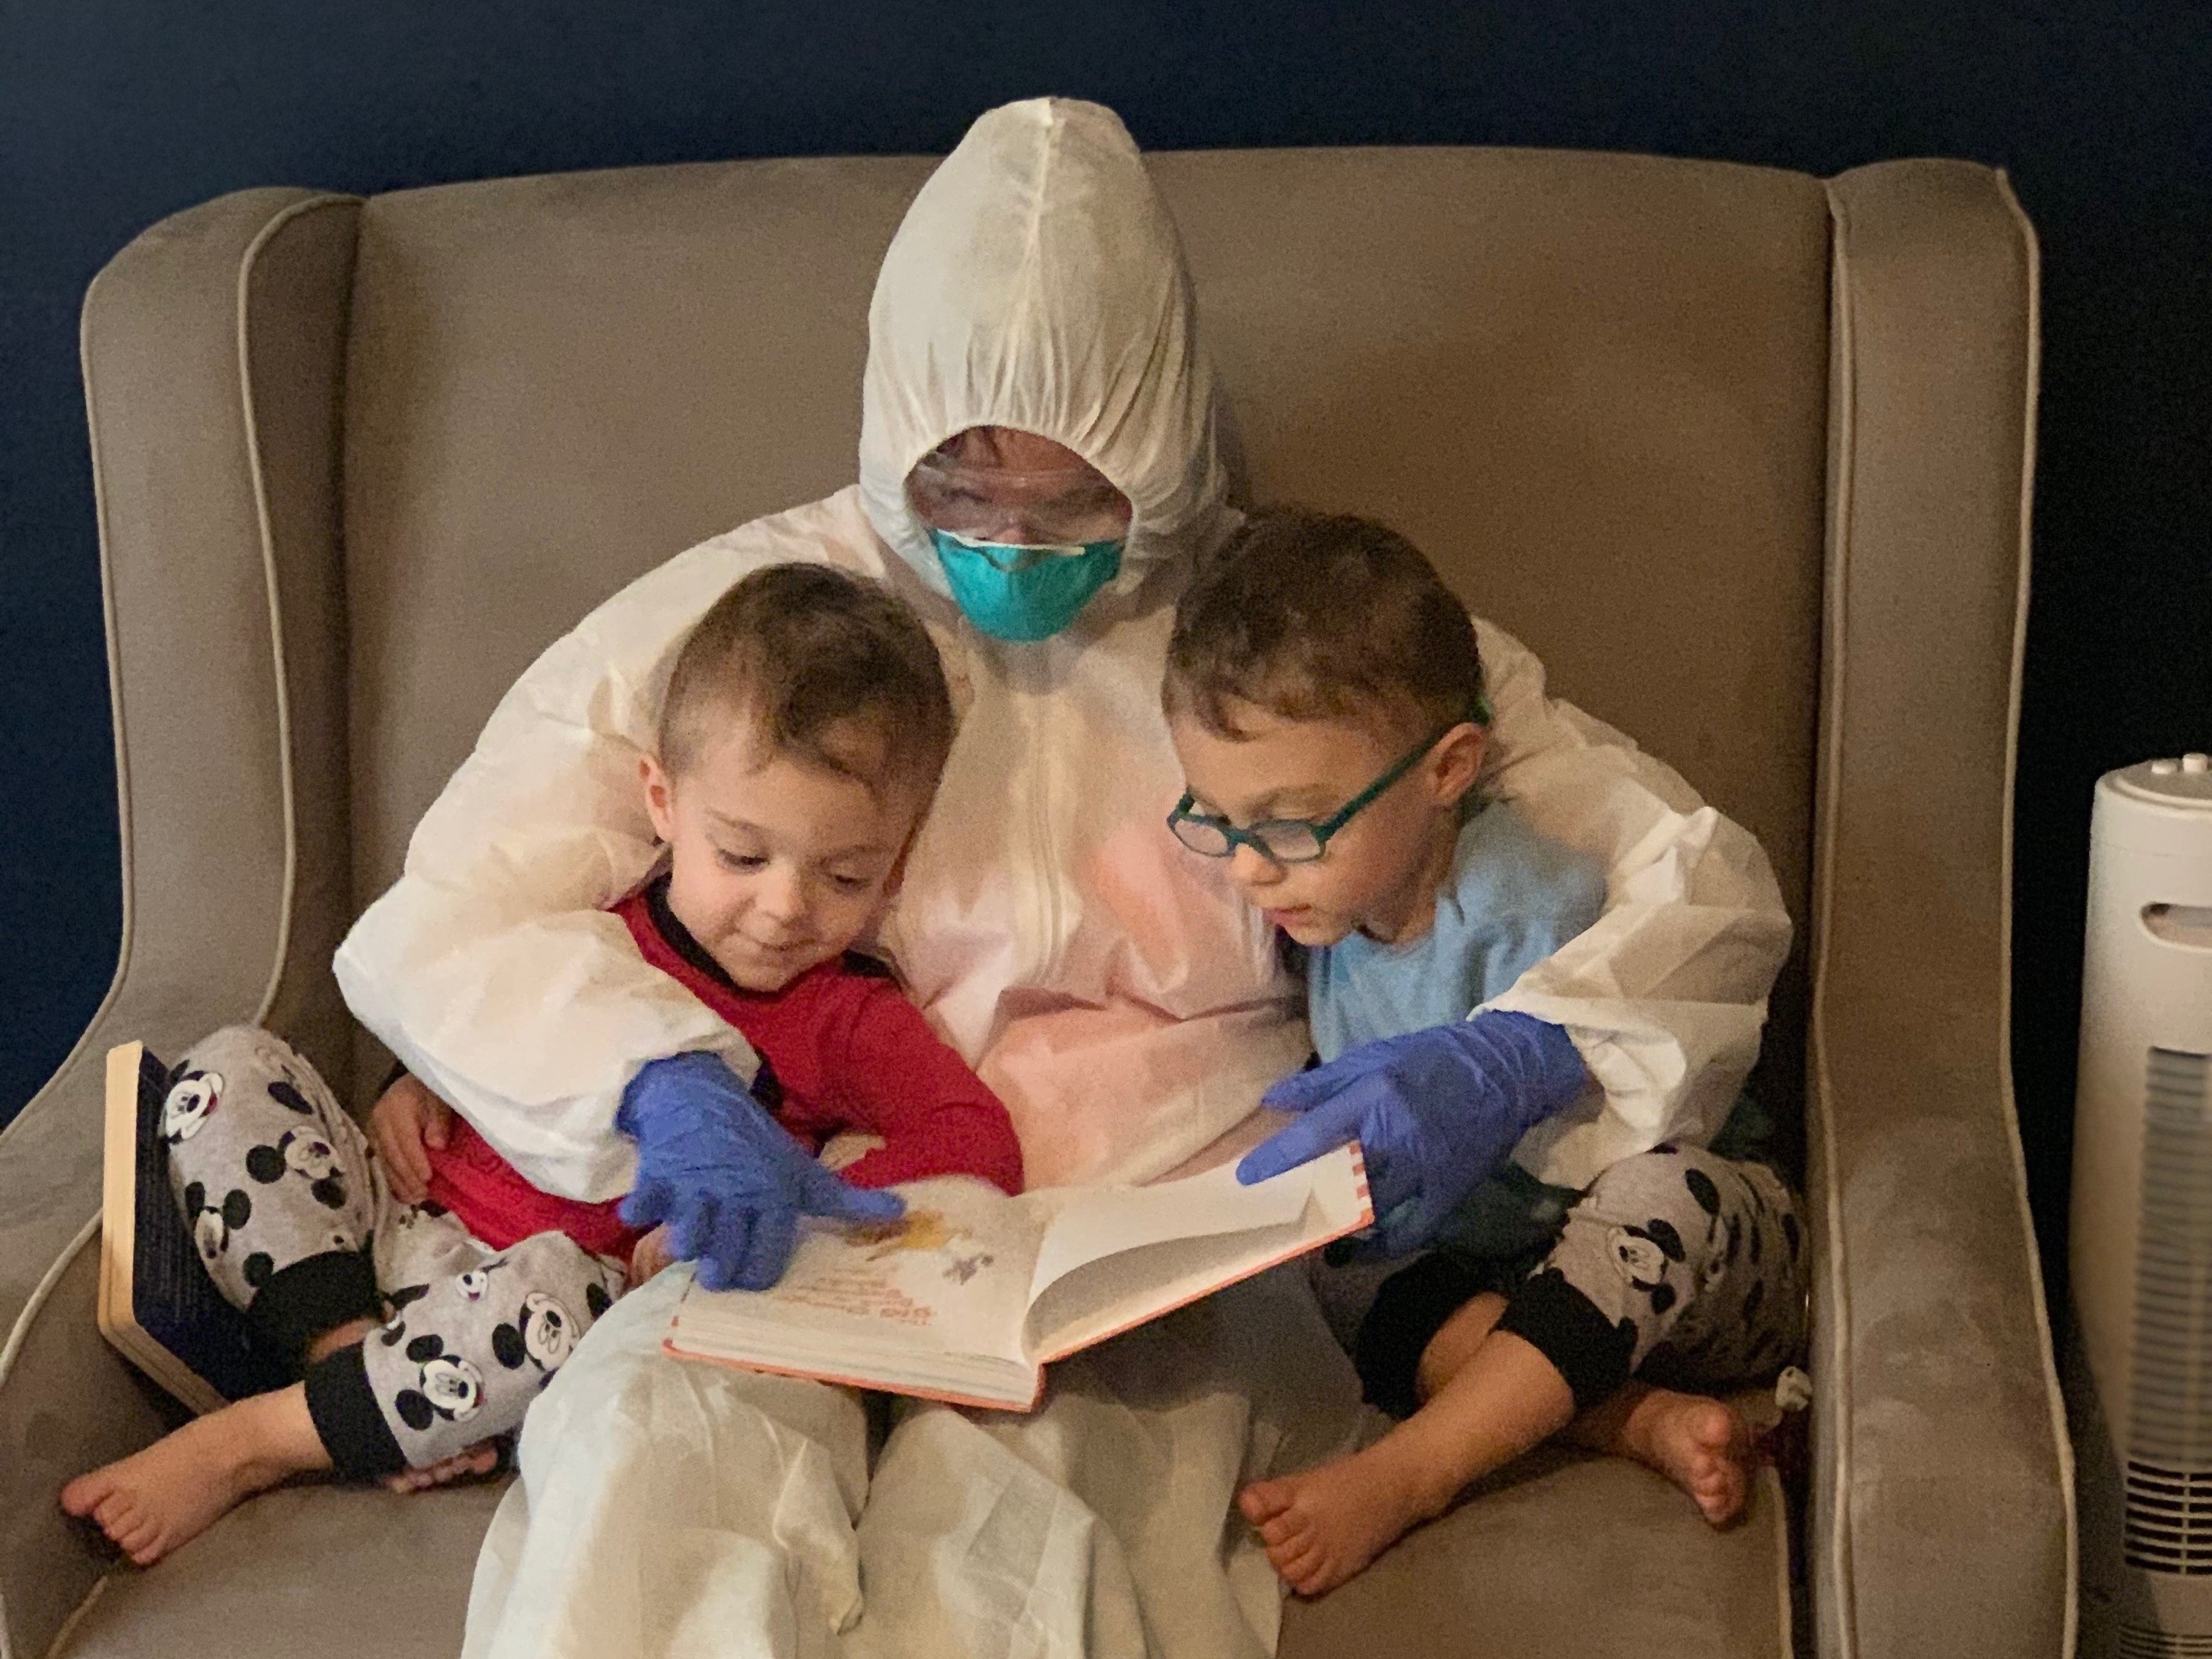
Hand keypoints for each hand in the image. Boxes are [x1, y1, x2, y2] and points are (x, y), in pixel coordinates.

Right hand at [370, 1073, 453, 1206]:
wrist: (410, 1084)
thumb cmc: (429, 1092)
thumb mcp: (440, 1098)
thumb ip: (439, 1120)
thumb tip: (437, 1145)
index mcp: (394, 1109)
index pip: (405, 1141)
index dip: (416, 1161)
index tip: (428, 1178)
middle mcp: (378, 1122)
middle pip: (392, 1155)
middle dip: (407, 1178)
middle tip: (422, 1195)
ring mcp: (372, 1133)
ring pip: (384, 1163)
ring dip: (399, 1183)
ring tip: (415, 1199)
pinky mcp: (373, 1141)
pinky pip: (381, 1164)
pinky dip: (393, 1179)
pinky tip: (403, 1194)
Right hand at [616, 1052, 903, 1291]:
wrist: (700, 1096)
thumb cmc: (756, 1144)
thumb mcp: (803, 1171)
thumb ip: (847, 1201)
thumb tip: (901, 1214)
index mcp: (775, 1196)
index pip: (766, 1263)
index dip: (756, 1275)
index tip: (750, 1270)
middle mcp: (737, 1194)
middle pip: (724, 1262)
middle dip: (720, 1269)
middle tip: (719, 1262)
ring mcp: (695, 1187)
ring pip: (687, 1240)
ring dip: (685, 1243)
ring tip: (692, 1234)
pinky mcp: (657, 1177)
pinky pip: (643, 1209)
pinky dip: (640, 1212)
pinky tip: (648, 1208)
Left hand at [1235, 1012, 1585, 1256]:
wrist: (1506, 1070)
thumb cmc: (1432, 1058)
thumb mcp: (1374, 1056)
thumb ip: (1321, 1082)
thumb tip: (1272, 1101)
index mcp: (1375, 1096)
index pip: (1315, 1133)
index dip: (1277, 1158)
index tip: (1245, 1179)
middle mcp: (1397, 1137)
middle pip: (1337, 1179)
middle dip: (1300, 1198)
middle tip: (1269, 1214)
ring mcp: (1425, 1170)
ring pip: (1369, 1210)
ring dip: (1334, 1225)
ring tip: (1303, 1234)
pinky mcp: (1448, 1192)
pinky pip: (1409, 1232)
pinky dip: (1379, 1247)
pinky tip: (1355, 1251)